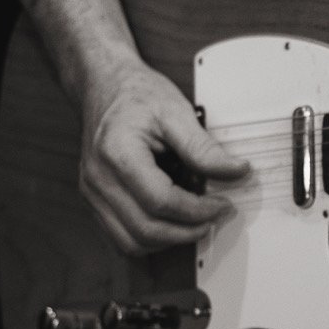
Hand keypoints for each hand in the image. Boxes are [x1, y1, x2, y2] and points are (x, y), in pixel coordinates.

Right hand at [79, 62, 249, 256]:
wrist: (104, 86)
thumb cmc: (136, 95)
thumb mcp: (176, 111)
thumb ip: (204, 147)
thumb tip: (236, 171)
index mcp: (118, 152)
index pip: (161, 201)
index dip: (198, 211)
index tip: (222, 205)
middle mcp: (98, 178)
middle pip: (146, 229)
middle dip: (187, 231)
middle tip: (214, 218)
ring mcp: (91, 192)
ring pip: (131, 242)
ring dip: (169, 241)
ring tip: (194, 223)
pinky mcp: (93, 201)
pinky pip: (120, 237)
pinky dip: (150, 238)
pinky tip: (171, 222)